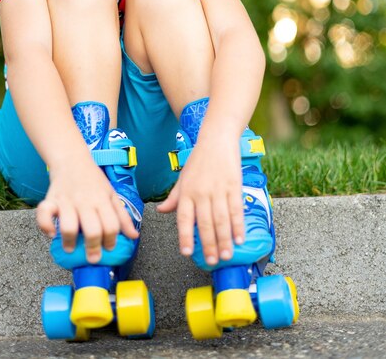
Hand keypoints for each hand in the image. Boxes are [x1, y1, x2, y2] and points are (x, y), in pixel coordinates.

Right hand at [36, 158, 138, 263]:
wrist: (72, 159)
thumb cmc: (93, 180)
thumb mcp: (111, 194)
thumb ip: (122, 216)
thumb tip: (134, 237)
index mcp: (102, 200)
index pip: (111, 225)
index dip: (112, 240)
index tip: (109, 247)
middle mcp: (85, 201)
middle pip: (92, 229)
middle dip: (93, 248)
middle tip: (93, 257)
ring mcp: (67, 200)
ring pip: (69, 226)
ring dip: (70, 241)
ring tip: (71, 248)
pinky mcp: (50, 199)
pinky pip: (44, 214)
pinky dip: (46, 226)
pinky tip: (52, 233)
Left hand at [157, 137, 243, 265]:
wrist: (217, 139)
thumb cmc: (199, 160)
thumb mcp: (182, 177)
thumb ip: (174, 197)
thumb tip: (161, 211)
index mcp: (187, 192)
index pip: (184, 218)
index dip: (185, 236)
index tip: (187, 252)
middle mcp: (201, 192)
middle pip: (205, 223)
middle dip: (209, 245)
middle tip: (213, 261)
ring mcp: (218, 190)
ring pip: (221, 219)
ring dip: (224, 240)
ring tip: (227, 255)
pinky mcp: (233, 186)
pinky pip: (236, 209)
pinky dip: (238, 225)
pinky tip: (240, 238)